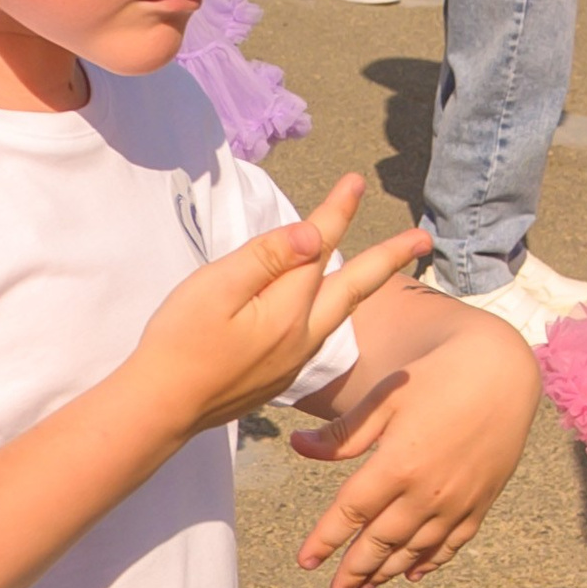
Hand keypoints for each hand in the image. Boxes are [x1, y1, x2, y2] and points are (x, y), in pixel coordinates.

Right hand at [131, 174, 429, 438]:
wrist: (163, 406)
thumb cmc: (179, 342)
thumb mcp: (216, 288)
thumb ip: (266, 258)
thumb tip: (313, 234)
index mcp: (288, 310)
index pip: (319, 247)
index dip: (337, 211)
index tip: (356, 181)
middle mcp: (303, 336)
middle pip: (354, 286)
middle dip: (389, 257)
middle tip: (423, 239)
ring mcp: (294, 359)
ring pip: (340, 310)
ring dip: (365, 283)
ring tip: (385, 266)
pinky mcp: (280, 374)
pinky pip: (321, 331)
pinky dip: (336, 306)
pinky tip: (330, 304)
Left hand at [288, 310, 537, 587]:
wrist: (502, 375)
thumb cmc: (436, 378)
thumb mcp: (384, 399)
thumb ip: (343, 433)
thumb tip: (297, 447)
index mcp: (398, 465)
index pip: (351, 512)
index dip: (325, 539)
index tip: (304, 562)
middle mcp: (428, 492)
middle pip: (382, 541)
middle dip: (356, 570)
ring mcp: (458, 502)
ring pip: (416, 549)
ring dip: (388, 571)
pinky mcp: (481, 503)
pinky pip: (452, 544)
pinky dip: (430, 562)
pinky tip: (412, 573)